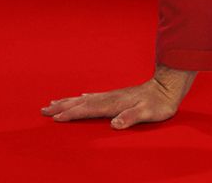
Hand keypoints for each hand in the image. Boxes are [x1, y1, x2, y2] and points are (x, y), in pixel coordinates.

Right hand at [40, 71, 189, 129]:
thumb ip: (131, 117)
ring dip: (68, 101)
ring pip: (84, 99)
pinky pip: (93, 97)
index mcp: (113, 103)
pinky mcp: (116, 96)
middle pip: (80, 102)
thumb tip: (115, 124)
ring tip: (53, 103)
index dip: (71, 114)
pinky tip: (80, 97)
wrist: (167, 87)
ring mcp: (112, 96)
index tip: (55, 118)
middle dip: (61, 107)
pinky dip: (82, 98)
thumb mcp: (147, 112)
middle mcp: (109, 98)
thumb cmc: (158, 103)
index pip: (87, 109)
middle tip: (43, 110)